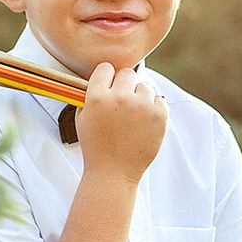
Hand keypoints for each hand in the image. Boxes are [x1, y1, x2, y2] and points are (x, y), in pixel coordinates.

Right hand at [76, 64, 167, 183]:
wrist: (113, 173)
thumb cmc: (96, 148)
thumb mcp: (82, 120)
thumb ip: (90, 97)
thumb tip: (101, 81)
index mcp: (97, 97)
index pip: (106, 68)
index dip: (107, 77)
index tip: (109, 86)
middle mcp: (119, 98)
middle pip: (127, 74)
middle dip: (125, 85)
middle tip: (123, 102)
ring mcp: (141, 106)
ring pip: (145, 86)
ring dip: (140, 97)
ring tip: (134, 117)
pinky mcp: (159, 116)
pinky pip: (159, 100)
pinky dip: (154, 109)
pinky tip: (145, 122)